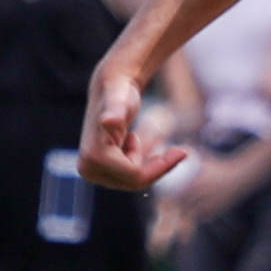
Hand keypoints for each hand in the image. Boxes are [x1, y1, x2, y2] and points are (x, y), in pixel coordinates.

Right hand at [78, 53, 186, 190]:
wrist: (110, 88)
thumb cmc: (118, 92)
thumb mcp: (120, 100)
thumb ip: (115, 110)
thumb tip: (108, 121)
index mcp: (93, 159)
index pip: (135, 176)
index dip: (160, 167)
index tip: (182, 151)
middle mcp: (87, 169)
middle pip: (133, 182)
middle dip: (153, 166)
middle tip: (174, 148)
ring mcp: (91, 171)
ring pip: (133, 181)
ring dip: (146, 163)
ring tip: (136, 136)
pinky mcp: (99, 170)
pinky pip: (129, 177)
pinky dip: (140, 162)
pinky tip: (132, 140)